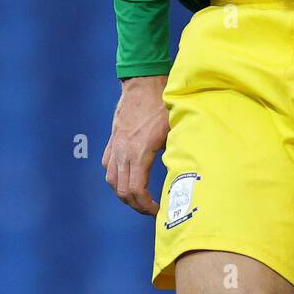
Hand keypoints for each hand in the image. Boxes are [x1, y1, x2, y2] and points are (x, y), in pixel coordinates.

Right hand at [102, 76, 169, 215]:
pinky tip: (127, 179)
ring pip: (112, 180)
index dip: (146, 206)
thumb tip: (185, 173)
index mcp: (140, 152)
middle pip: (122, 190)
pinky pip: (108, 166)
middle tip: (150, 210)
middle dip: (135, 205)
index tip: (157, 211)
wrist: (143, 82)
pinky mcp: (113, 140)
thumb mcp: (175, 129)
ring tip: (139, 199)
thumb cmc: (163, 105)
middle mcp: (123, 151)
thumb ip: (176, 152)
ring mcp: (116, 146)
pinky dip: (116, 177)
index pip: (136, 190)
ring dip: (124, 193)